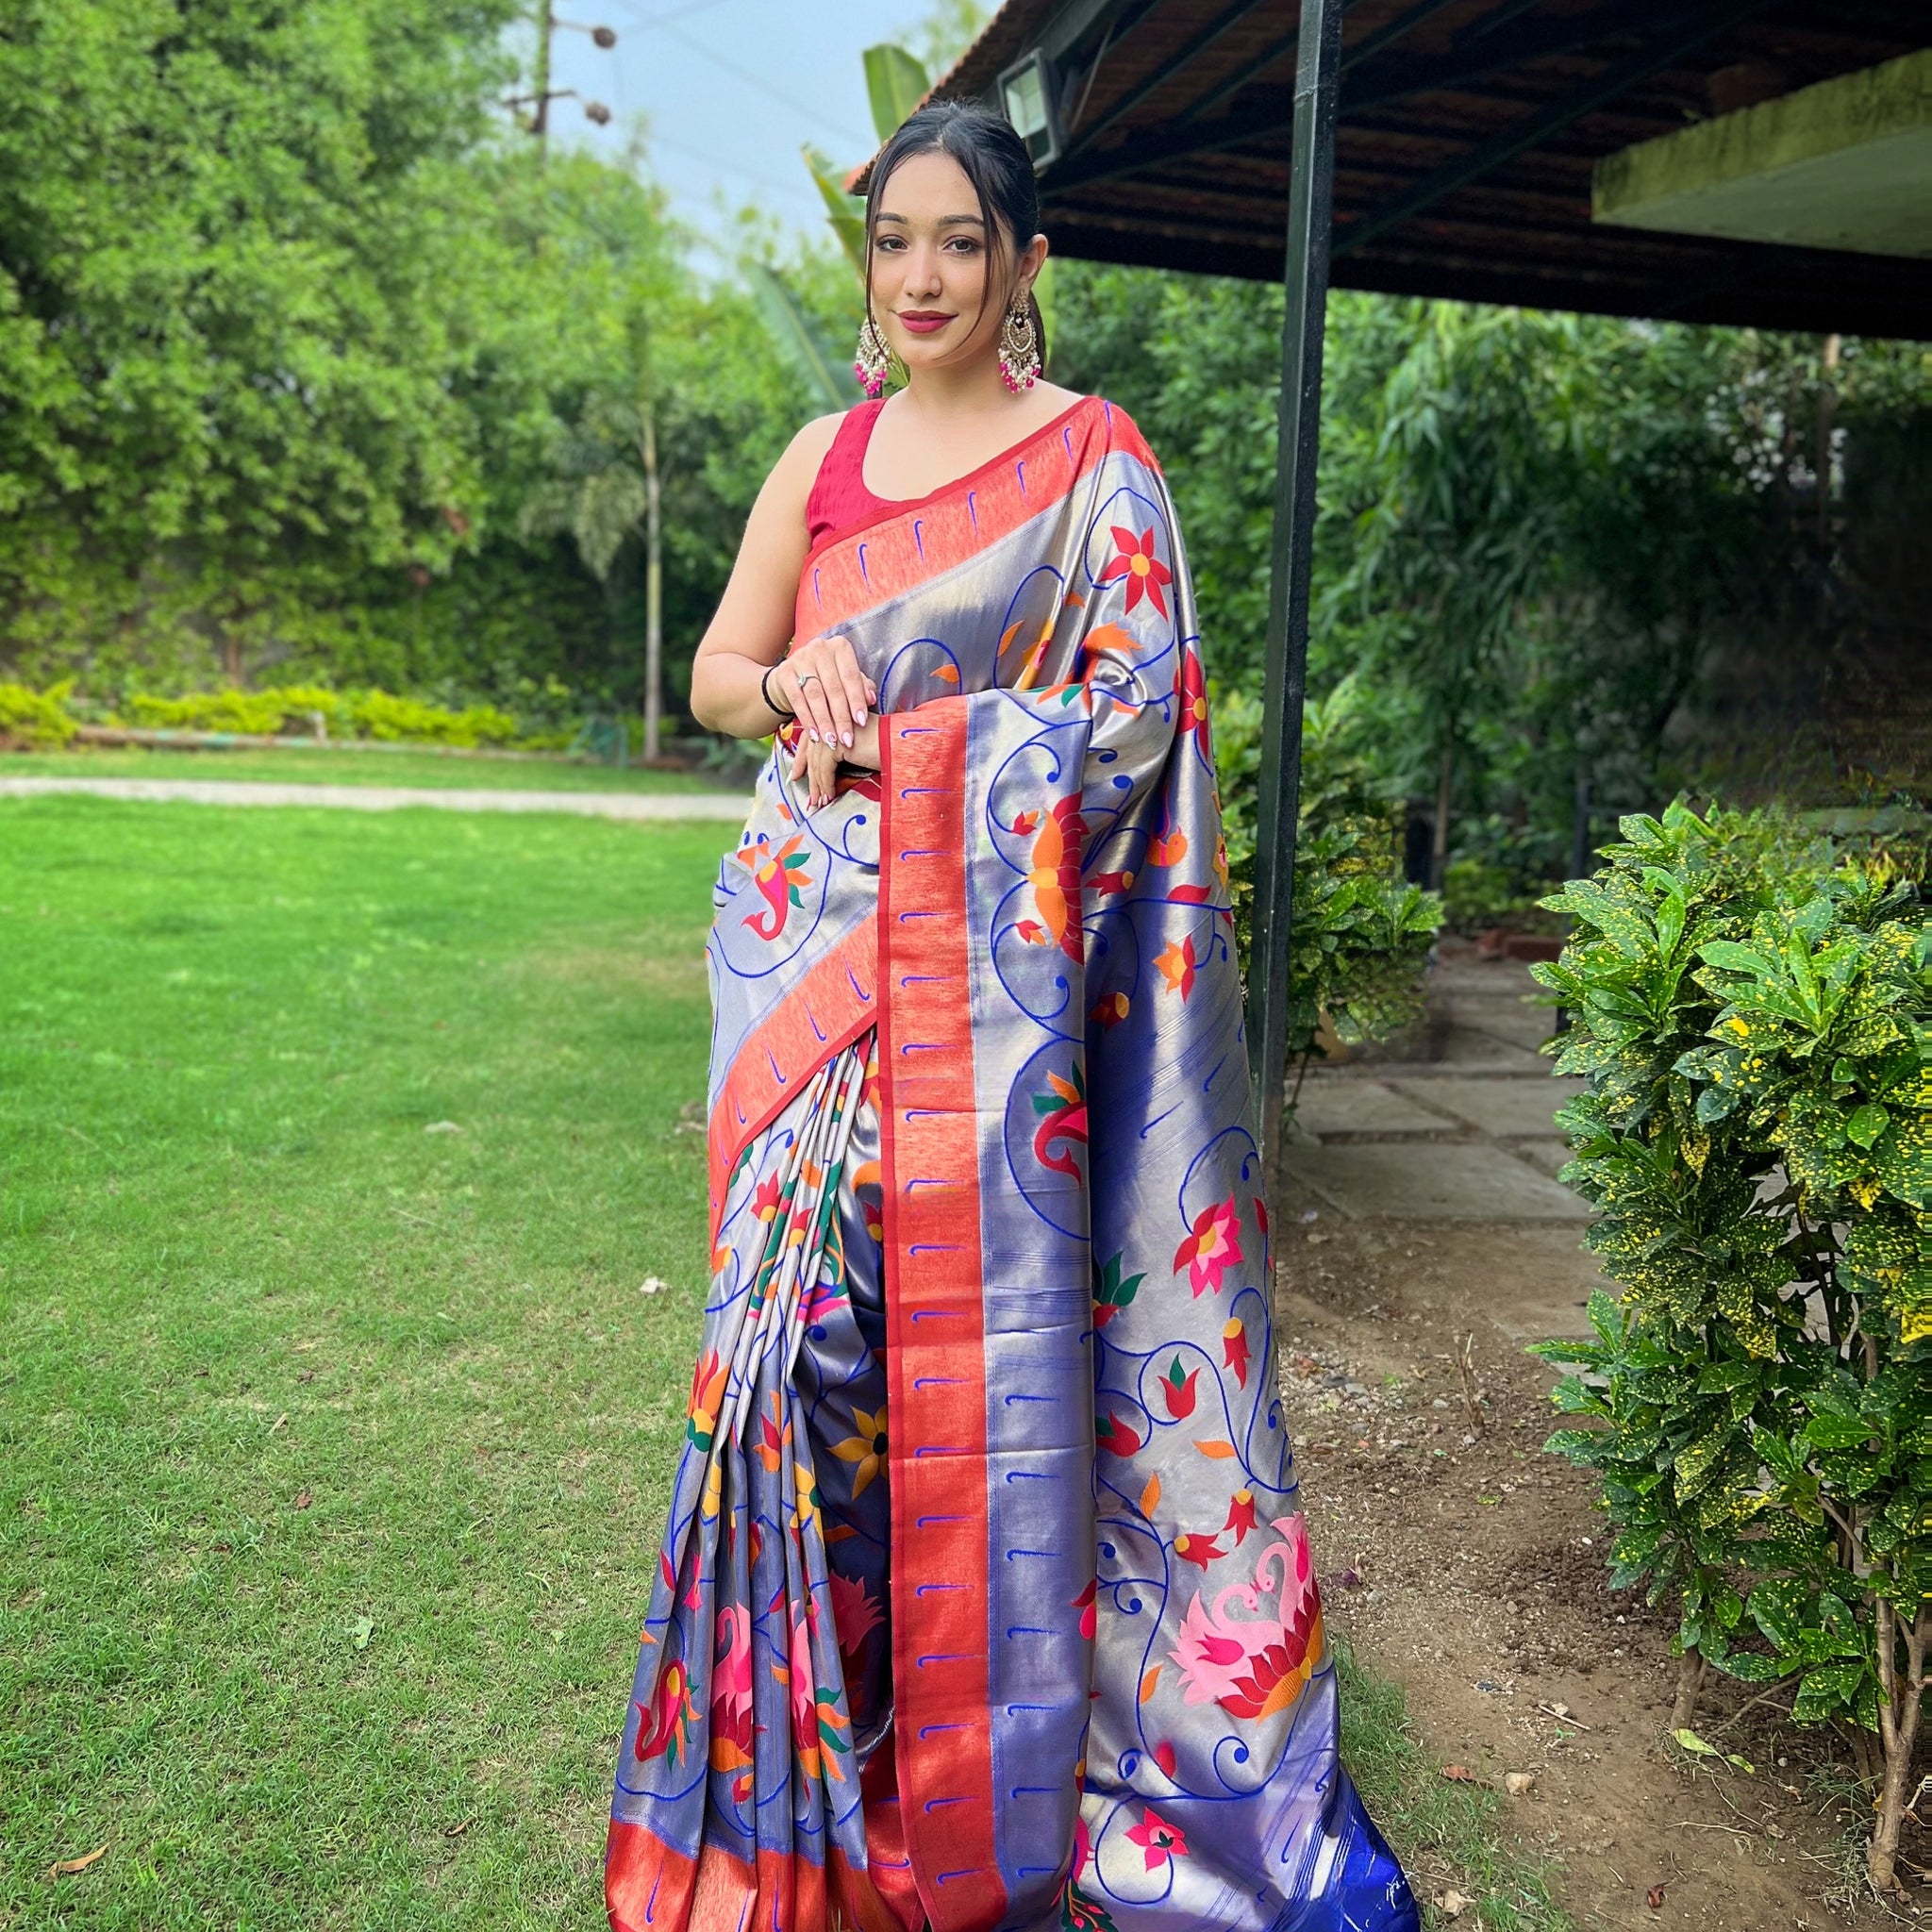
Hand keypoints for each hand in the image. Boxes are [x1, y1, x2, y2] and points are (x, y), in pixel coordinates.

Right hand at [768, 634, 873, 752]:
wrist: (793, 677)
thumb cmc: (828, 679)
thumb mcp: (846, 679)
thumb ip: (861, 687)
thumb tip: (871, 699)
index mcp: (840, 646)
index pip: (851, 676)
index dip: (857, 700)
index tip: (861, 722)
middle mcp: (820, 648)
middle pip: (833, 687)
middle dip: (841, 717)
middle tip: (847, 739)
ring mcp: (800, 659)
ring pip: (815, 695)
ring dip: (824, 721)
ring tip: (831, 740)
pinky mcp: (784, 672)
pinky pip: (797, 700)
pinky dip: (807, 720)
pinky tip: (814, 735)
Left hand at [791, 714, 878, 810]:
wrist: (902, 745)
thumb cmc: (886, 746)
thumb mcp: (858, 746)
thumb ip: (841, 748)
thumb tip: (823, 769)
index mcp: (833, 716)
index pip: (810, 738)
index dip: (802, 759)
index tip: (796, 776)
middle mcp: (830, 719)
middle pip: (810, 751)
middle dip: (808, 776)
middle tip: (809, 797)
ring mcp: (833, 730)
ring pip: (817, 762)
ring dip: (818, 785)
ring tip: (819, 803)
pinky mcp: (837, 743)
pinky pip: (825, 769)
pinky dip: (825, 785)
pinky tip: (829, 797)